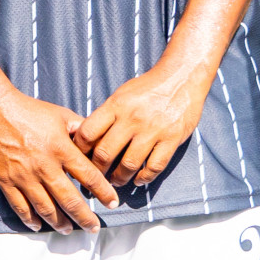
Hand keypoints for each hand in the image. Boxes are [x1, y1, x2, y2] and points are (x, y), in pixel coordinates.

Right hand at [0, 86, 118, 232]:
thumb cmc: (29, 110)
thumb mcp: (61, 115)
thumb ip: (82, 129)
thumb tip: (100, 140)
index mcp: (60, 148)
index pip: (89, 177)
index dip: (104, 193)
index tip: (112, 202)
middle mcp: (44, 166)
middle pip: (69, 200)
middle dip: (85, 218)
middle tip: (93, 227)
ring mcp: (23, 175)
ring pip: (46, 209)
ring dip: (60, 223)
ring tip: (69, 230)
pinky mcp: (5, 180)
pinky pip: (20, 206)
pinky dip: (30, 220)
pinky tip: (38, 225)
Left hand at [73, 63, 209, 187]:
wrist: (181, 78)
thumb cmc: (147, 87)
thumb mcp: (121, 95)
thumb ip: (107, 115)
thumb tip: (89, 137)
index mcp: (115, 106)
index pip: (88, 132)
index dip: (80, 148)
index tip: (79, 157)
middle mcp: (132, 119)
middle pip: (106, 152)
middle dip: (97, 169)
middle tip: (96, 177)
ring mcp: (153, 130)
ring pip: (129, 164)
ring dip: (120, 178)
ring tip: (115, 181)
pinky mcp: (172, 139)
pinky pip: (155, 166)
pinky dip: (145, 178)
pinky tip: (139, 181)